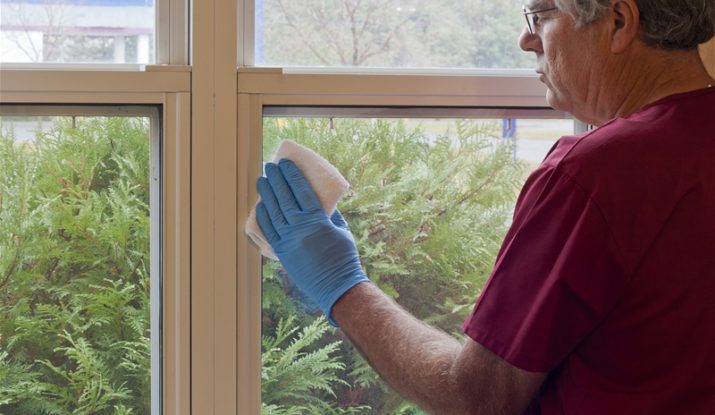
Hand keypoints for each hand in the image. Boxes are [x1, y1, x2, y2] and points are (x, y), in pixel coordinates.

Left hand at [256, 159, 368, 324]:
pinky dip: (264, 217)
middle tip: (270, 167)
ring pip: (273, 212)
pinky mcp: (282, 252)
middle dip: (276, 180)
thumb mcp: (342, 230)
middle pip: (284, 198)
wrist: (336, 286)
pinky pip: (269, 231)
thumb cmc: (344, 257)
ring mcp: (288, 240)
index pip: (301, 191)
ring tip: (262, 181)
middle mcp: (300, 228)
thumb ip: (330, 214)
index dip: (292, 175)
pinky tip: (260, 205)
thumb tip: (321, 199)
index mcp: (317, 220)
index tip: (285, 164)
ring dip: (266, 194)